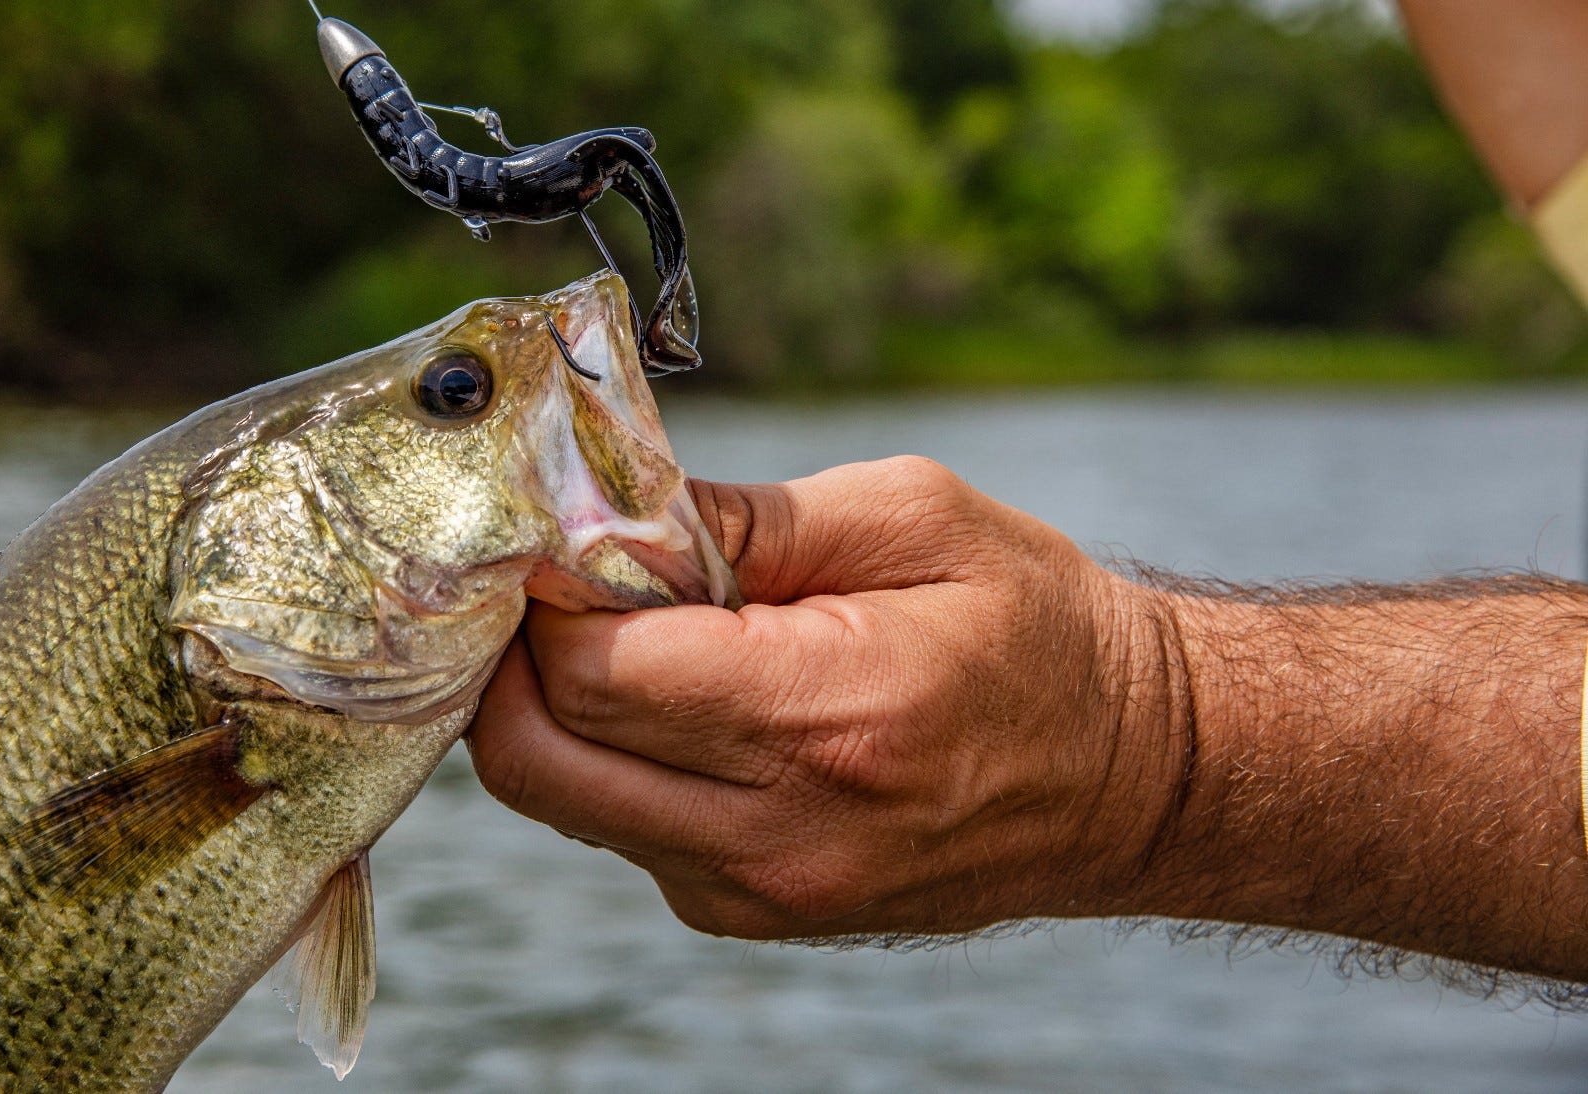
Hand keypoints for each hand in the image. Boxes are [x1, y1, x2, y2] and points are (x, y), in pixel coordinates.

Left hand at [469, 457, 1184, 941]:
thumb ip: (744, 516)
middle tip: (558, 585)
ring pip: (562, 798)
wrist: (1132, 775)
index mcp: (824, 718)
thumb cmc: (1034, 625)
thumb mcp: (913, 517)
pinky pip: (618, 828)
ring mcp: (759, 892)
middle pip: (537, 754)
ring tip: (624, 632)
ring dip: (556, 709)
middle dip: (517, 658)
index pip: (591, 673)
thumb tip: (602, 515)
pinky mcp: (750, 914)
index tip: (563, 535)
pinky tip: (674, 699)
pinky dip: (610, 758)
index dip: (549, 594)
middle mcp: (777, 833)